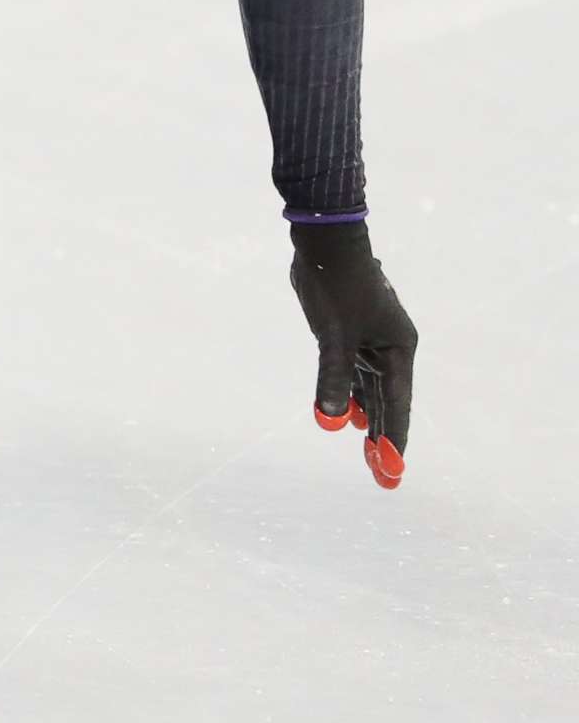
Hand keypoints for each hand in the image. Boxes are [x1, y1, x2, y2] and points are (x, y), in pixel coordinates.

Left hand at [288, 221, 416, 489]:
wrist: (324, 244)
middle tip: (384, 478)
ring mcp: (370, 341)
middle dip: (384, 439)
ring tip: (369, 455)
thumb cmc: (336, 287)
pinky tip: (348, 416)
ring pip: (370, 390)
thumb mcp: (334, 336)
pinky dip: (351, 395)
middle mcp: (390, 348)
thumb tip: (330, 420)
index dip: (393, 440)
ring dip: (368, 420)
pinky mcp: (349, 334)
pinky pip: (354, 374)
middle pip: (387, 403)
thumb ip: (332, 378)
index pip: (396, 405)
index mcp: (398, 349)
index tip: (391, 472)